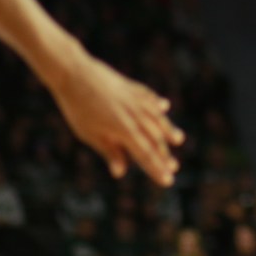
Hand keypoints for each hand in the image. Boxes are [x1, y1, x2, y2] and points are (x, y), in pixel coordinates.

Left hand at [51, 53, 184, 186]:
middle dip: (164, 155)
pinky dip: (158, 106)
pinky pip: (150, 99)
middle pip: (155, 139)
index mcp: (125, 130)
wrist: (75, 74)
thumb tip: (121, 172)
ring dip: (168, 131)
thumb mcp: (90, 134)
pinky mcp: (133, 88)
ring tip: (179, 140)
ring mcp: (137, 100)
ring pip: (157, 119)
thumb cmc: (78, 108)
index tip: (168, 181)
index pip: (145, 154)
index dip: (157, 169)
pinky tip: (164, 108)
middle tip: (174, 168)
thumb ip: (109, 151)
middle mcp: (136, 115)